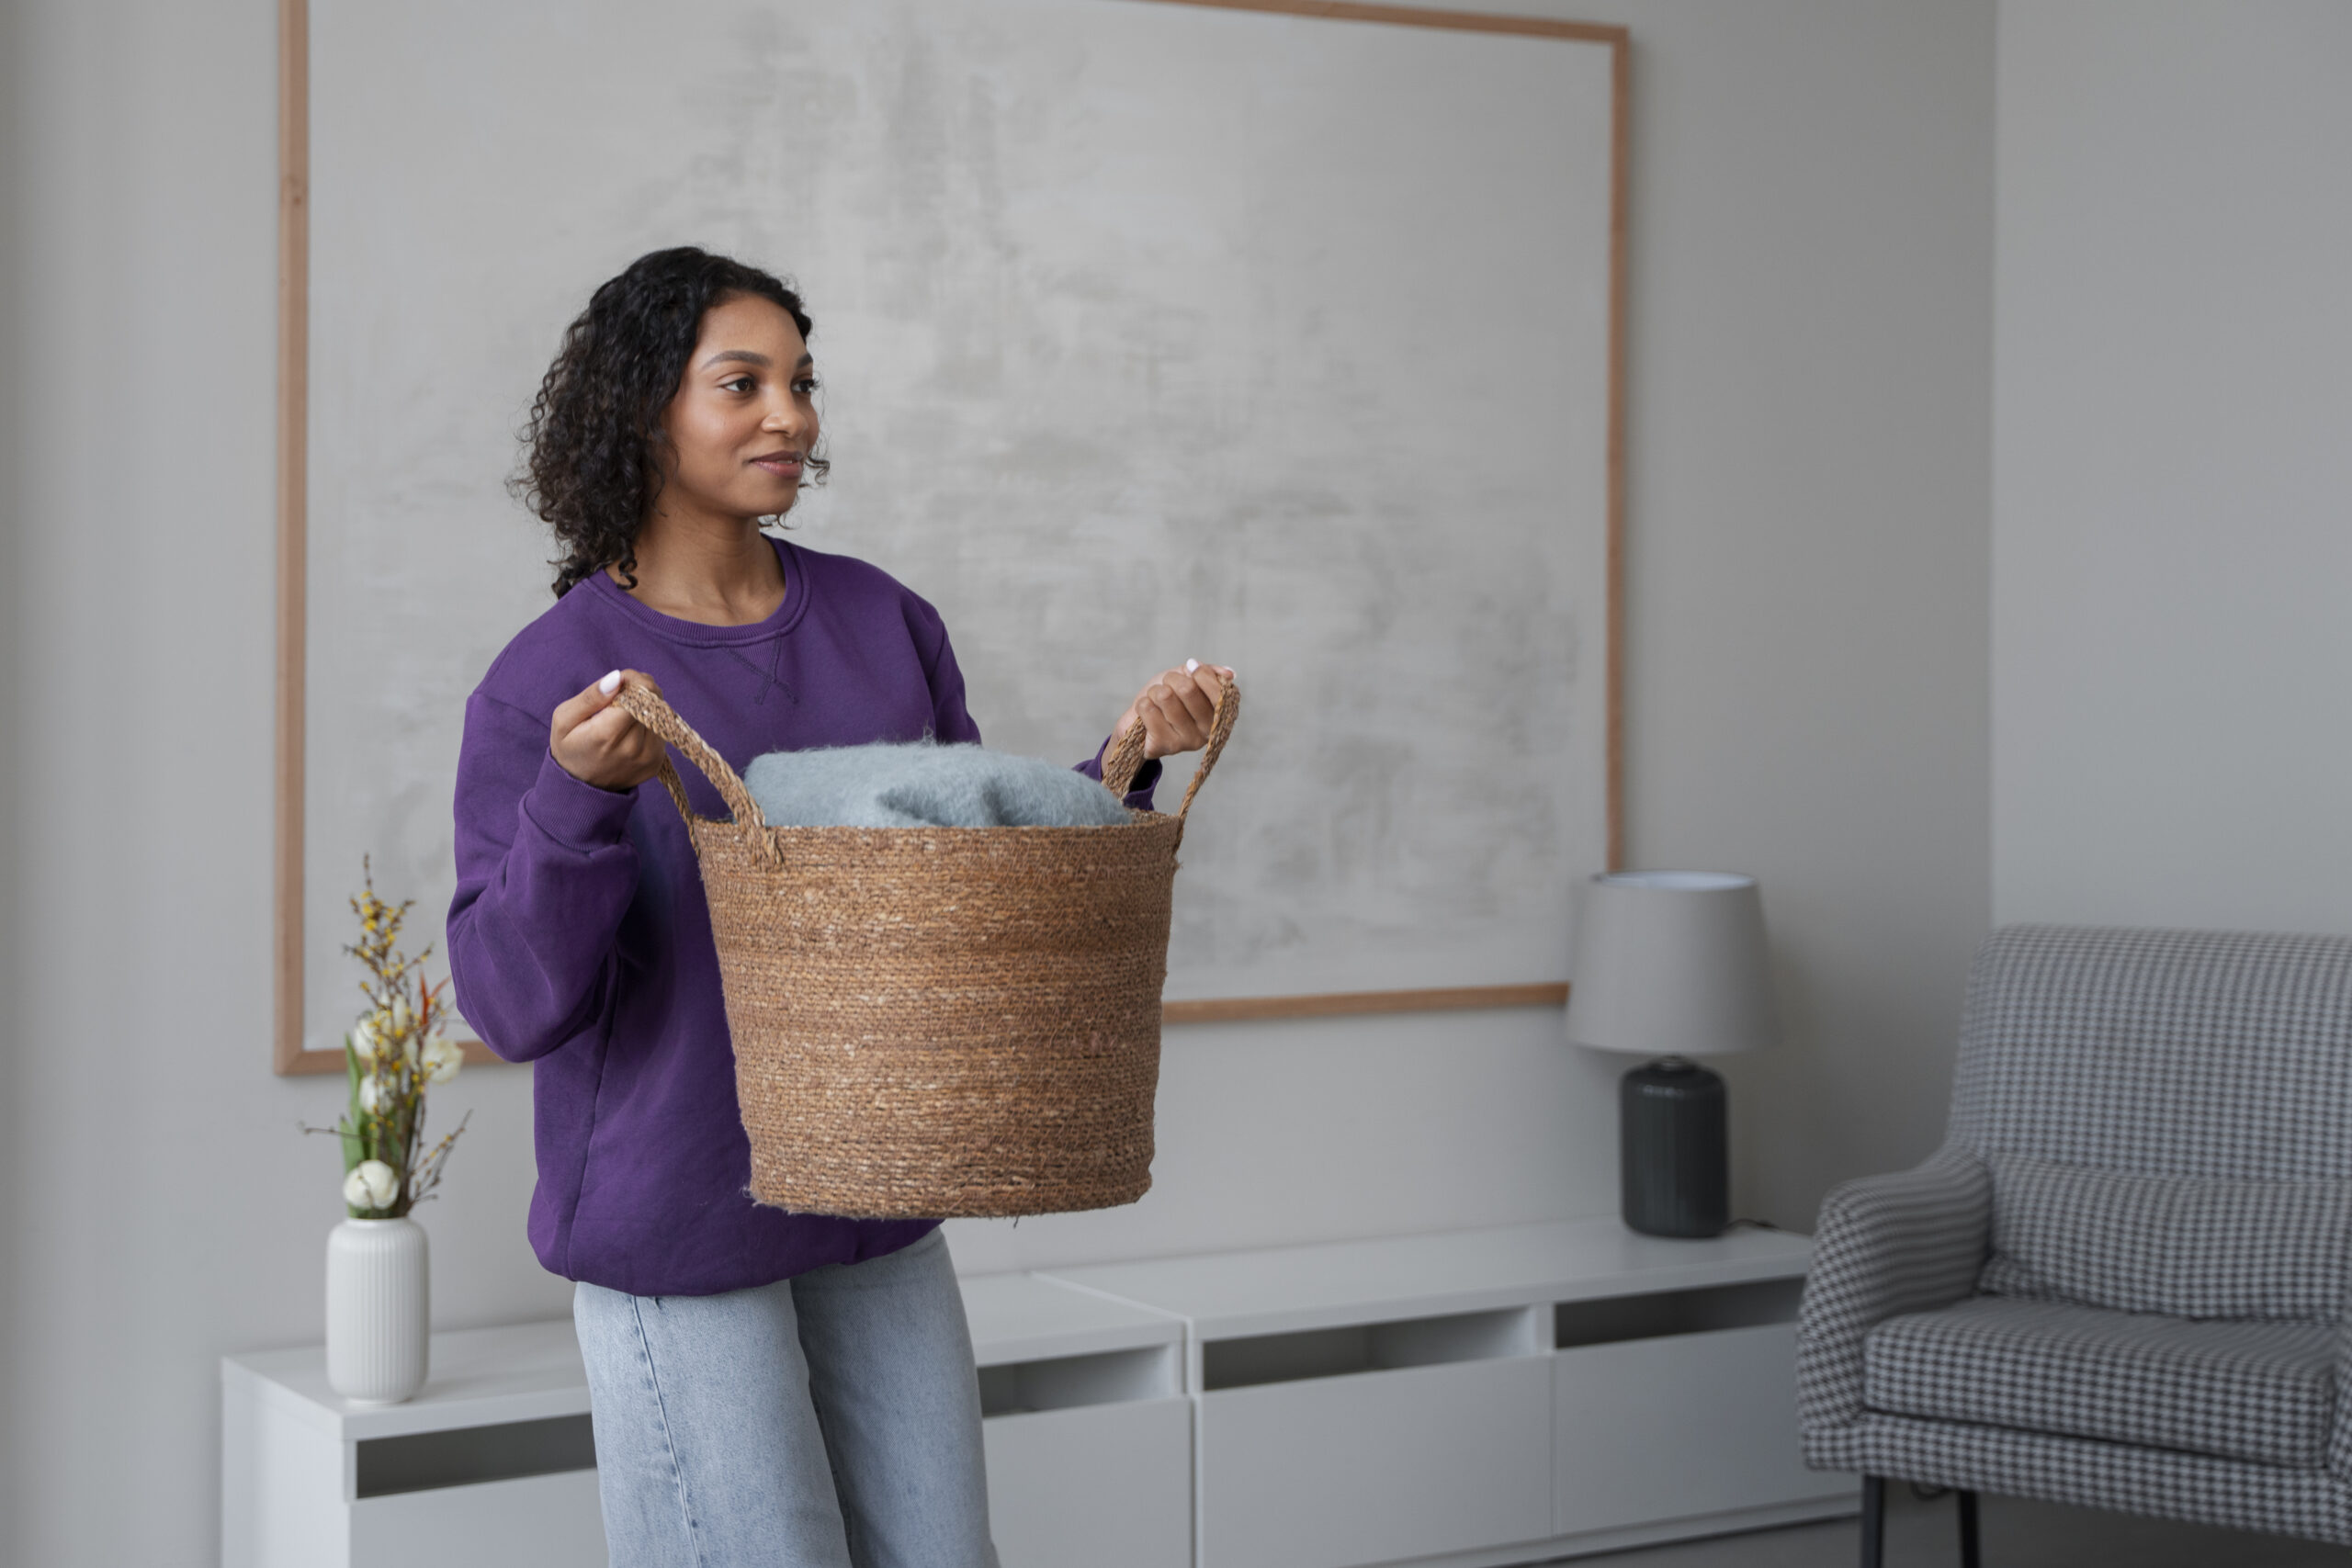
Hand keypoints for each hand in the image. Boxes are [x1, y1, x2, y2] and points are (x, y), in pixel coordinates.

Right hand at [551, 669, 668, 790]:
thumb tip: (616, 678)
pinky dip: (648, 723)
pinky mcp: (657, 763)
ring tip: (622, 714)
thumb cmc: (570, 747)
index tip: (621, 680)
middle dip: (640, 690)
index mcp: (608, 735)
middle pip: (654, 702)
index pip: (641, 695)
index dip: (634, 680)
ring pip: (661, 714)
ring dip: (646, 706)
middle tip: (621, 694)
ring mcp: (648, 758)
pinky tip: (629, 729)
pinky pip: (661, 730)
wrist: (579, 788)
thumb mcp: (564, 718)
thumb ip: (591, 697)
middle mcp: (634, 749)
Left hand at [1114, 660, 1234, 760]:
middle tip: (1168, 685)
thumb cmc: (1169, 696)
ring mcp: (1187, 741)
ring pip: (1164, 696)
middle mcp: (1208, 731)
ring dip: (1154, 691)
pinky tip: (1148, 713)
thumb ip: (1210, 673)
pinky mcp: (1164, 746)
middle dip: (1171, 679)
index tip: (1189, 669)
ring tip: (1156, 700)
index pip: (1217, 690)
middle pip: (1187, 689)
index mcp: (1220, 714)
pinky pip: (1148, 708)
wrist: (1142, 722)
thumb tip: (1229, 674)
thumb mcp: (1189, 678)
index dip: (1199, 672)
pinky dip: (1143, 703)